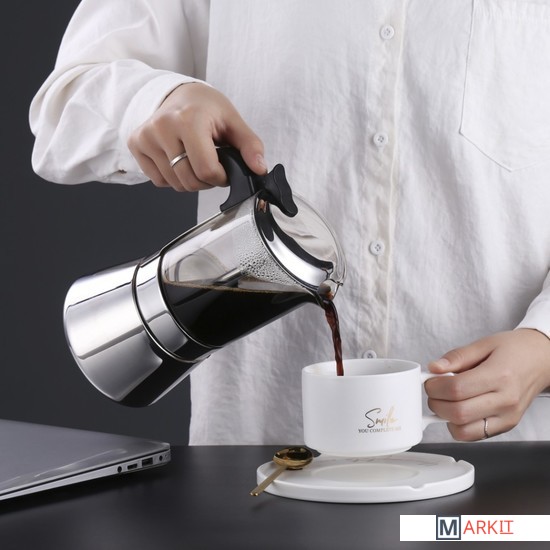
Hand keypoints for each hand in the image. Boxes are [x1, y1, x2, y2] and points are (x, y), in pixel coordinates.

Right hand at [127, 83, 265, 190]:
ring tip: (195, 160)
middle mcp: (162, 127)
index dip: (220, 177)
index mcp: (188, 119)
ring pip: (175, 184)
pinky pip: (158, 180)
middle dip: (206, 181)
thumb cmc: (206, 107)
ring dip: (190, 180)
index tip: (224, 169)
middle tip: (211, 165)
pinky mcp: (136, 144)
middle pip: (189, 180)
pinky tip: (178, 159)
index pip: (206, 170)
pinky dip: (173, 178)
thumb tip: (260, 168)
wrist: (179, 94)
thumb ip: (250, 145)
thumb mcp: (232, 121)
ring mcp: (146, 136)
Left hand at [425, 329, 549, 440]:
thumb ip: (456, 357)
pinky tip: (457, 410)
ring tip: (445, 401)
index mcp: (499, 375)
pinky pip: (475, 436)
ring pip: (465, 431)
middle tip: (433, 391)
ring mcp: (508, 417)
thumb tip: (434, 368)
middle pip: (458, 413)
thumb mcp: (484, 344)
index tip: (429, 381)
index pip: (456, 389)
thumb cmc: (514, 350)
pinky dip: (458, 426)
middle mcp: (506, 400)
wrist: (541, 360)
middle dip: (435, 403)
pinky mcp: (507, 426)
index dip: (434, 387)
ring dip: (445, 418)